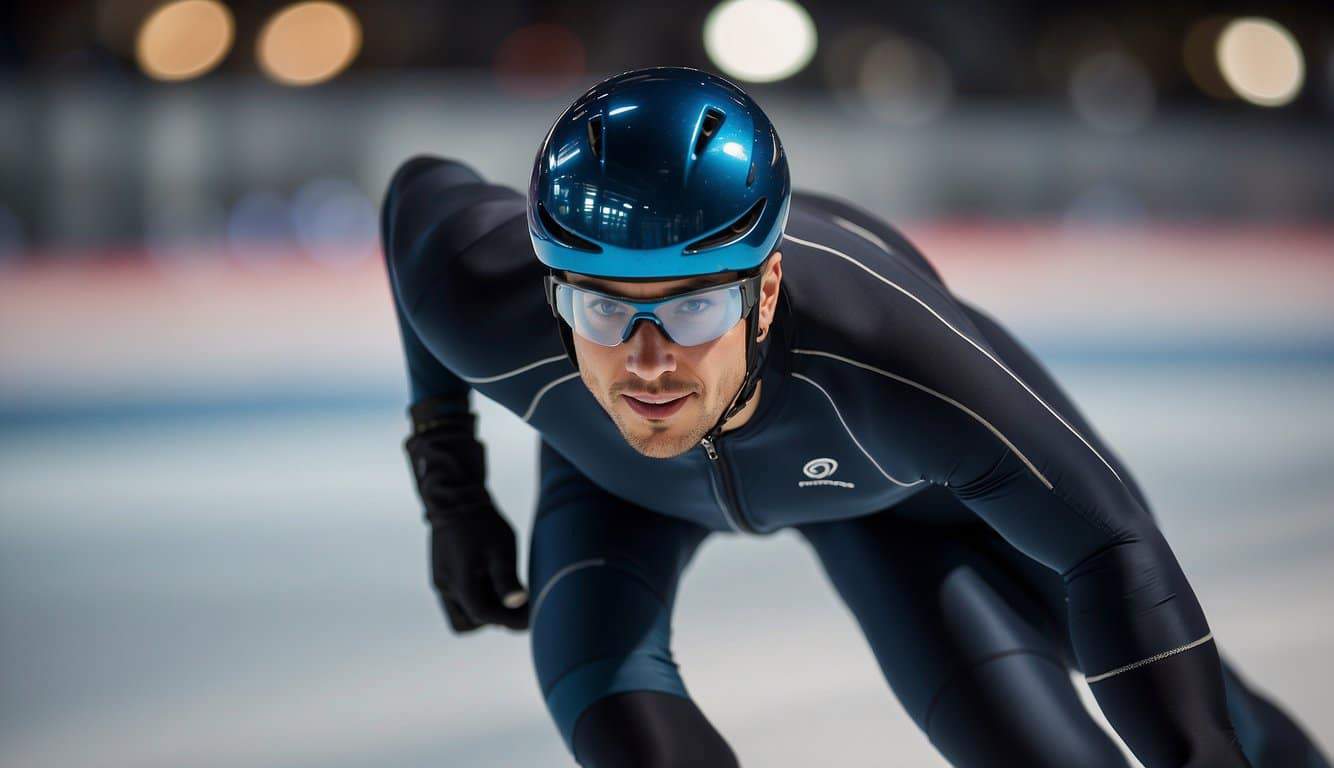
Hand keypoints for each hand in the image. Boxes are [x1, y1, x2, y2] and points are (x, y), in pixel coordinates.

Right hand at [429, 508, 529, 632]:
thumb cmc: (482, 523)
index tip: (531, 614)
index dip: (509, 619)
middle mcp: (445, 587)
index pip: (484, 616)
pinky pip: (458, 600)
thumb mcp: (501, 550)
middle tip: (518, 603)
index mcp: (459, 582)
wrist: (455, 499)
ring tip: (504, 592)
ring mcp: (441, 583)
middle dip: (495, 618)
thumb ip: (507, 580)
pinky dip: (476, 599)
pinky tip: (493, 582)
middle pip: (470, 622)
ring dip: (483, 611)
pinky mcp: (442, 577)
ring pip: (461, 615)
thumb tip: (519, 603)